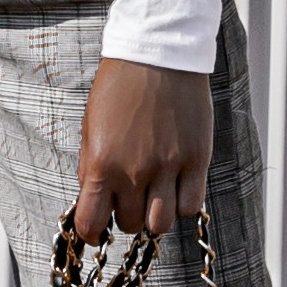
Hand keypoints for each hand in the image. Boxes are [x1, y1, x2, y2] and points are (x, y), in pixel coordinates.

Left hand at [71, 52, 214, 244]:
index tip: (97, 227)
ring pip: (161, 224)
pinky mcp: (196, 160)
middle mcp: (134, 172)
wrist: (157, 54)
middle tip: (129, 195)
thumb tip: (93, 203)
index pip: (91, 223)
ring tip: (154, 195)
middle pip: (130, 225)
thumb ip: (91, 169)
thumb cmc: (119, 87)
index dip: (92, 231)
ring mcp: (168, 168)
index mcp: (101, 164)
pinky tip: (176, 186)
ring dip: (155, 215)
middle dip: (126, 214)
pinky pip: (190, 206)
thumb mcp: (90, 127)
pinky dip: (182, 203)